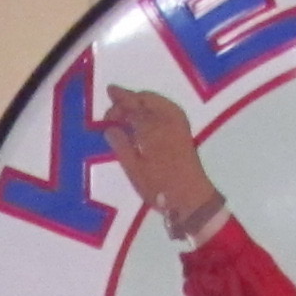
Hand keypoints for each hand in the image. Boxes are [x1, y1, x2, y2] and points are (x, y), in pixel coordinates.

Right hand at [99, 86, 219, 227]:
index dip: (117, 108)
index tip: (104, 116)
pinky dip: (154, 105)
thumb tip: (109, 128)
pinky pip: (166, 107)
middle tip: (113, 100)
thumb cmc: (159, 187)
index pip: (131, 108)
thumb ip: (121, 145)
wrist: (191, 197)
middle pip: (145, 99)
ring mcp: (178, 122)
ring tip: (128, 105)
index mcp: (152, 128)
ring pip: (157, 100)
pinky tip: (147, 112)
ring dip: (141, 100)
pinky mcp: (184, 128)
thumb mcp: (134, 170)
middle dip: (128, 98)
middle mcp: (166, 119)